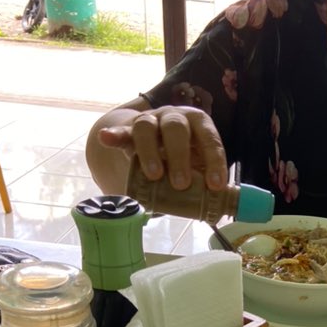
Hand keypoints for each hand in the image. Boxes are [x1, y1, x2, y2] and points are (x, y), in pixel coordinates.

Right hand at [96, 105, 227, 191]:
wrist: (154, 141)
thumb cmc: (184, 158)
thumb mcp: (198, 165)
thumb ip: (205, 180)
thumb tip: (220, 208)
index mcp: (198, 124)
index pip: (209, 138)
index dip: (214, 161)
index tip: (215, 185)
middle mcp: (175, 117)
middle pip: (176, 128)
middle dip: (180, 156)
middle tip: (181, 184)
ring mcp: (150, 121)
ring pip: (147, 128)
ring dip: (150, 152)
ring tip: (154, 176)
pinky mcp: (129, 130)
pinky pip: (121, 131)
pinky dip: (114, 135)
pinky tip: (106, 139)